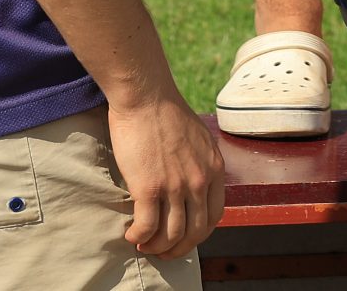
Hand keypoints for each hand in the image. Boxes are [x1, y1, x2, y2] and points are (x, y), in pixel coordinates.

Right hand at [109, 91, 224, 257]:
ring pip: (171, 234)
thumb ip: (200, 162)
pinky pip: (147, 226)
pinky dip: (139, 237)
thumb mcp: (198, 137)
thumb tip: (192, 183)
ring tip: (144, 246)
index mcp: (214, 168)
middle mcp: (199, 181)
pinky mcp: (150, 187)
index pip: (214, 216)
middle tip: (163, 251)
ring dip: (157, 247)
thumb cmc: (165, 110)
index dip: (198, 234)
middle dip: (178, 248)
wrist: (145, 95)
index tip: (185, 237)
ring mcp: (175, 186)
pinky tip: (132, 235)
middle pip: (195, 231)